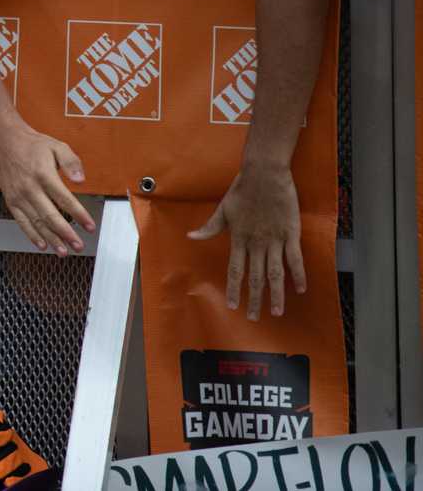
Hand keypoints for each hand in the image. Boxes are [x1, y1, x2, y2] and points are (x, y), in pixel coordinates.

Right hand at [0, 117, 94, 253]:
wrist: (5, 143)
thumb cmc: (33, 146)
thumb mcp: (57, 147)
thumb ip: (72, 162)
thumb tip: (80, 179)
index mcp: (44, 174)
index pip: (65, 199)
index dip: (79, 215)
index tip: (90, 226)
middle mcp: (30, 188)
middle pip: (50, 216)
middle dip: (66, 233)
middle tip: (79, 245)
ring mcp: (19, 196)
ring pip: (36, 222)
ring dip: (51, 239)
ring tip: (63, 251)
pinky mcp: (11, 201)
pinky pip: (22, 222)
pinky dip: (31, 235)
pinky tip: (42, 245)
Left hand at [190, 162, 304, 318]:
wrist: (264, 174)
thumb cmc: (242, 190)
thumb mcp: (223, 209)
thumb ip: (210, 227)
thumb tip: (191, 236)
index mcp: (238, 239)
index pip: (235, 270)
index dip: (234, 289)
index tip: (233, 305)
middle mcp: (256, 243)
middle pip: (255, 277)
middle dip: (254, 299)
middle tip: (253, 317)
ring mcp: (275, 240)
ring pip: (275, 273)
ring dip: (276, 294)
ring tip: (277, 312)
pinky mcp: (290, 234)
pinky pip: (295, 259)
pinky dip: (299, 275)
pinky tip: (300, 290)